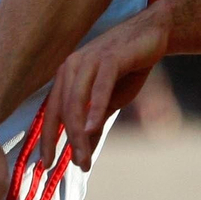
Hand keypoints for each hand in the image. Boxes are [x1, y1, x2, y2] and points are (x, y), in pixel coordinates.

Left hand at [39, 5, 169, 168]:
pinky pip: (98, 86)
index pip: (51, 112)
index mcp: (66, 76)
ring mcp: (89, 60)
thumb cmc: (128, 68)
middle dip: (69, 141)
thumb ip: (95, 124)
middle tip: (79, 165)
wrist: (153, 35)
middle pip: (63, 111)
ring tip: (84, 156)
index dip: (47, 138)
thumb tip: (83, 154)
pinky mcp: (109, 58)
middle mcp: (71, 67)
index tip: (46, 164)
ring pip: (76, 102)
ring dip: (80, 132)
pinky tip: (93, 128)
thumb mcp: (110, 102)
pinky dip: (94, 108)